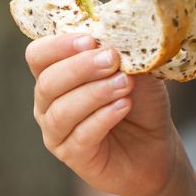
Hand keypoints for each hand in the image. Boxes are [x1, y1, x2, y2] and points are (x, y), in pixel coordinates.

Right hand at [26, 34, 180, 195]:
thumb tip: (116, 38)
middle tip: (112, 59)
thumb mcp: (137, 70)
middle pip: (47, 82)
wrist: (157, 144)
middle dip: (80, 67)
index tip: (90, 40)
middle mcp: (48, 103)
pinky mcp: (74, 157)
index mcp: (57, 74)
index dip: (58, 45)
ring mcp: (57, 133)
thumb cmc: (142, 101)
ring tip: (125, 83)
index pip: (38, 55)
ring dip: (95, 93)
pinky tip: (123, 105)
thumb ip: (123, 54)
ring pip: (61, 111)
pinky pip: (80, 137)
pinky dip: (103, 118)